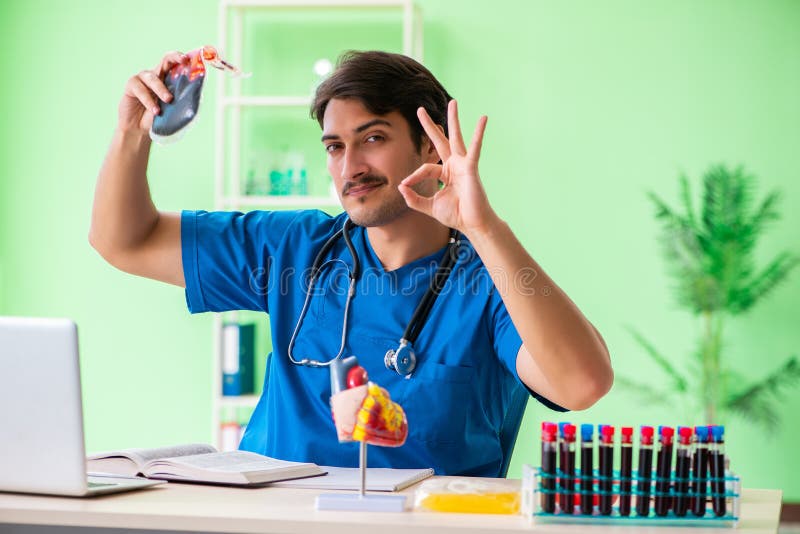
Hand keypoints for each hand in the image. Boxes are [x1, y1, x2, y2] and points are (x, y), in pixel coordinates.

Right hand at [117, 51, 184, 132]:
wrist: (139, 128)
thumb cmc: (157, 118)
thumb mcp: (172, 108)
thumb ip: (181, 99)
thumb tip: (197, 94)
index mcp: (167, 78)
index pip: (176, 64)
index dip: (183, 59)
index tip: (191, 58)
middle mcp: (155, 74)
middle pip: (165, 61)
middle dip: (175, 58)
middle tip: (184, 61)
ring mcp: (142, 78)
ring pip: (153, 78)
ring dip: (162, 89)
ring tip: (169, 100)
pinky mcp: (131, 85)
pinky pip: (140, 89)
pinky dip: (148, 100)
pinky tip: (155, 111)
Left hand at [399, 99, 498, 235]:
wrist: (471, 224)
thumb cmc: (455, 215)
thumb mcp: (428, 207)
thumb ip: (413, 199)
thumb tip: (400, 187)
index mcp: (444, 174)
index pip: (425, 168)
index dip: (413, 176)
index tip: (405, 185)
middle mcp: (453, 165)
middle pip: (440, 140)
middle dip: (430, 126)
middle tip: (420, 109)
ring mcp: (463, 164)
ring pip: (456, 137)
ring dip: (453, 119)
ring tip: (453, 101)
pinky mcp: (471, 167)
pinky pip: (475, 147)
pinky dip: (479, 133)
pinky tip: (483, 119)